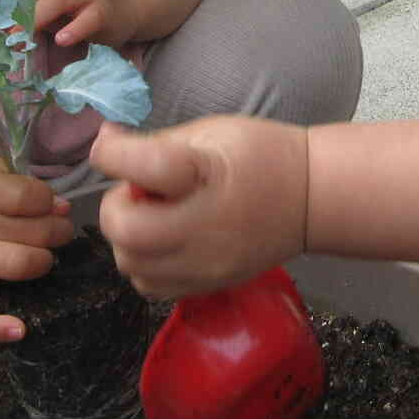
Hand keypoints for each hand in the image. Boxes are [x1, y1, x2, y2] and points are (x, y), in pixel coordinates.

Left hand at [0, 0, 137, 48]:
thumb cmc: (75, 3)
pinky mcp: (103, 9)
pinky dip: (74, 28)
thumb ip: (21, 6)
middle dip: (16, 11)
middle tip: (4, 34)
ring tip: (22, 39)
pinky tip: (62, 39)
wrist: (123, 1)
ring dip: (37, 18)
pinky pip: (87, 18)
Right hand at [0, 159, 74, 340]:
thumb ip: (26, 185)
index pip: (29, 196)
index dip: (48, 201)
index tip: (48, 205)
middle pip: (36, 231)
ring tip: (41, 257)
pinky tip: (18, 330)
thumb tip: (62, 208)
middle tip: (54, 232)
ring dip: (43, 261)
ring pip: (21, 264)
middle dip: (57, 231)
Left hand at [91, 117, 308, 296]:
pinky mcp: (208, 286)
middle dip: (116, 209)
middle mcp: (204, 229)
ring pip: (133, 266)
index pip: (144, 167)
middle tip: (138, 192)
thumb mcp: (212, 132)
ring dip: (127, 239)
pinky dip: (144, 264)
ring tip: (153, 218)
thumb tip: (105, 143)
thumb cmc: (262, 154)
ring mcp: (206, 265)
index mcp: (206, 176)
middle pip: (127, 232)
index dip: (111, 153)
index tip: (110, 144)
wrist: (313, 198)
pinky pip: (152, 286)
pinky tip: (163, 242)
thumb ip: (155, 143)